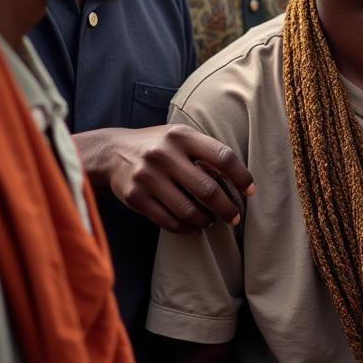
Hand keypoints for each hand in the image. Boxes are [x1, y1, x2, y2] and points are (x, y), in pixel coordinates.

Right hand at [77, 124, 254, 232]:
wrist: (112, 153)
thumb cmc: (159, 146)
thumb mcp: (180, 136)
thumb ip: (206, 151)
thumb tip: (240, 180)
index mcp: (182, 135)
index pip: (222, 156)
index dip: (241, 176)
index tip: (251, 191)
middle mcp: (165, 154)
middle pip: (207, 188)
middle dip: (227, 208)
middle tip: (236, 218)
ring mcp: (148, 177)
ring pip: (188, 210)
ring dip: (207, 220)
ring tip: (213, 221)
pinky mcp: (136, 198)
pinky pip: (168, 221)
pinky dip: (187, 228)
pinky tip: (194, 226)